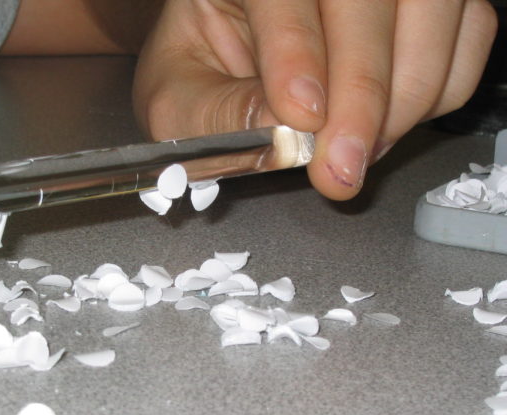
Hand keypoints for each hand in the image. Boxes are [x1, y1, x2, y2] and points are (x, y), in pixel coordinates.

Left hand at [133, 0, 496, 199]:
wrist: (223, 61)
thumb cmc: (197, 77)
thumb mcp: (179, 102)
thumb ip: (218, 115)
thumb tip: (284, 132)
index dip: (297, 52)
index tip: (301, 118)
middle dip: (363, 93)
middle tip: (341, 166)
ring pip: (435, 12)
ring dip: (405, 100)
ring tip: (356, 153)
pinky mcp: (428, 2)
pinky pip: (469, 36)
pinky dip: (437, 93)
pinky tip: (386, 125)